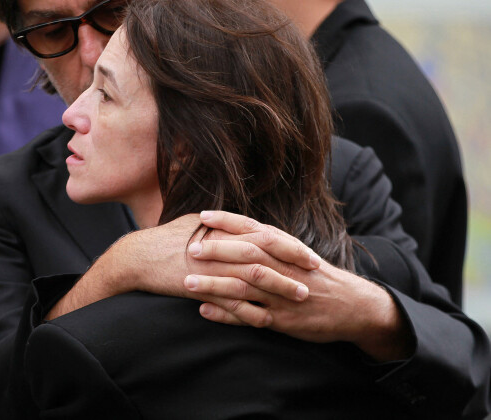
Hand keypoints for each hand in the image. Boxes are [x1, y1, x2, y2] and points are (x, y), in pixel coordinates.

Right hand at [47, 210, 318, 317]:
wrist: (139, 256)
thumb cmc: (167, 238)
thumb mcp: (196, 223)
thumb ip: (222, 225)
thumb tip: (240, 224)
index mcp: (224, 230)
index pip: (264, 234)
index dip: (289, 243)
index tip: (308, 253)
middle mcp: (222, 245)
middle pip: (265, 252)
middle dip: (292, 261)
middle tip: (315, 271)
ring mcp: (213, 266)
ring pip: (254, 276)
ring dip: (280, 287)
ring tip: (302, 296)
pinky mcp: (203, 287)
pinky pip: (232, 300)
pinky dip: (251, 309)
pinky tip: (269, 319)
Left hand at [184, 210, 413, 361]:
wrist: (350, 305)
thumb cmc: (315, 275)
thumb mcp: (296, 252)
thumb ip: (268, 241)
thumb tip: (237, 228)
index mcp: (285, 248)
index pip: (253, 229)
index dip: (227, 221)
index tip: (203, 216)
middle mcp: (282, 268)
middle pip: (247, 255)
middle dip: (218, 251)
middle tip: (191, 248)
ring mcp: (281, 295)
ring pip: (244, 287)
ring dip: (214, 285)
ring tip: (187, 283)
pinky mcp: (282, 320)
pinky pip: (250, 317)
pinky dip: (226, 315)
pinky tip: (205, 311)